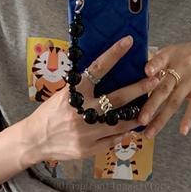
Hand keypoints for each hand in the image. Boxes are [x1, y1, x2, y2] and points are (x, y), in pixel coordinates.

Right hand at [30, 40, 151, 167]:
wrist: (35, 140)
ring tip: (150, 108)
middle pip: (117, 99)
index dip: (114, 54)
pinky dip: (122, 133)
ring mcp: (86, 133)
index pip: (97, 69)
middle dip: (138, 89)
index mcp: (74, 93)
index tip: (129, 42)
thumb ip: (83, 87)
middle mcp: (81, 112)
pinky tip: (131, 127)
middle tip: (155, 80)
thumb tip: (102, 72)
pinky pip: (112, 140)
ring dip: (137, 115)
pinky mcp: (88, 149)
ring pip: (119, 123)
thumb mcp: (63, 94)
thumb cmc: (50, 113)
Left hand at [139, 42, 190, 141]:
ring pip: (174, 102)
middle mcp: (180, 68)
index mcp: (170, 56)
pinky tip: (182, 131)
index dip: (154, 65)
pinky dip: (188, 119)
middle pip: (164, 88)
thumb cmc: (188, 56)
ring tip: (150, 133)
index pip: (161, 60)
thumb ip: (156, 63)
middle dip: (151, 105)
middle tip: (141, 120)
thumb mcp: (173, 52)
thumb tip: (137, 77)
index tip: (146, 72)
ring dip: (161, 119)